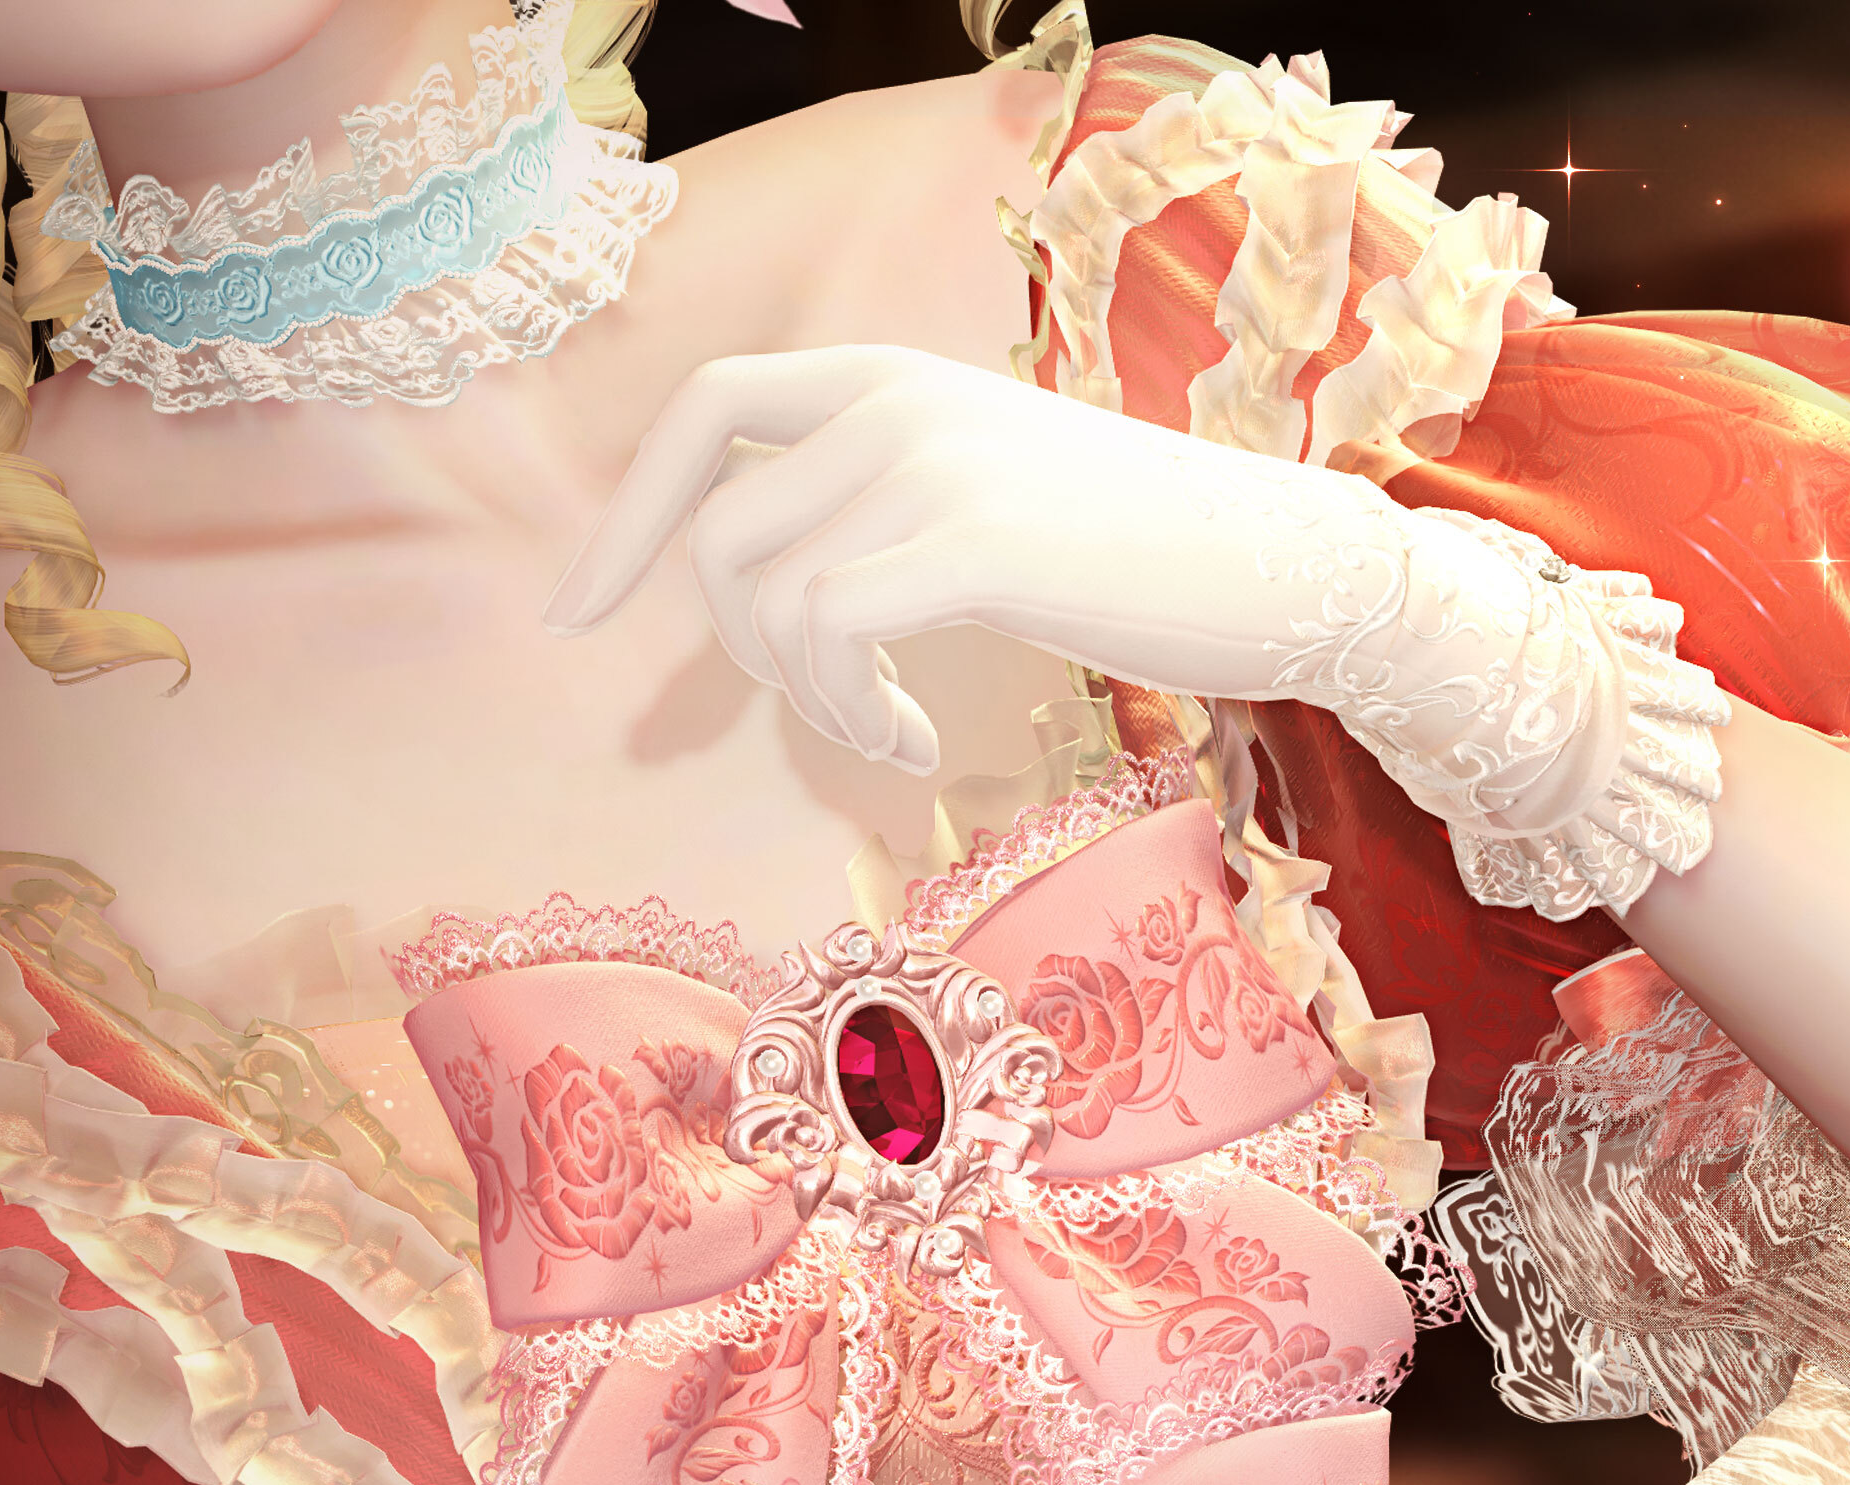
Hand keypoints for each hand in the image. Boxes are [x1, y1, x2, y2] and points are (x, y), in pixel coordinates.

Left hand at [543, 343, 1347, 774]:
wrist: (1270, 562)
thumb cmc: (1130, 558)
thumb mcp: (979, 496)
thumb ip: (872, 502)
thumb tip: (759, 582)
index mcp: (887, 376)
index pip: (701, 406)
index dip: (627, 514)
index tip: (579, 613)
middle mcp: (894, 396)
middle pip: (717, 531)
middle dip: (737, 652)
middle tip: (828, 708)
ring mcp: (930, 460)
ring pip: (768, 596)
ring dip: (811, 699)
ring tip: (886, 728)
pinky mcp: (969, 539)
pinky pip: (830, 636)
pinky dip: (852, 714)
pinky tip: (914, 742)